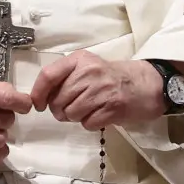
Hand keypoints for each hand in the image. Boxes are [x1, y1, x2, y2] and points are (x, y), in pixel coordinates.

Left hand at [29, 53, 163, 129]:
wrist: (145, 84)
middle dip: (59, 110)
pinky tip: (99, 114)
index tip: (38, 104)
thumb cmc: (111, 76)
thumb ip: (65, 76)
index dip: (38, 93)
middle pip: (58, 100)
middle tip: (71, 108)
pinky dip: (89, 123)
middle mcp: (89, 73)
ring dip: (75, 117)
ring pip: (71, 113)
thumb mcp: (87, 67)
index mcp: (80, 60)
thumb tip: (41, 97)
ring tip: (87, 110)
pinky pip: (87, 123)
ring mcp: (101, 91)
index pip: (49, 75)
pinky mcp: (112, 108)